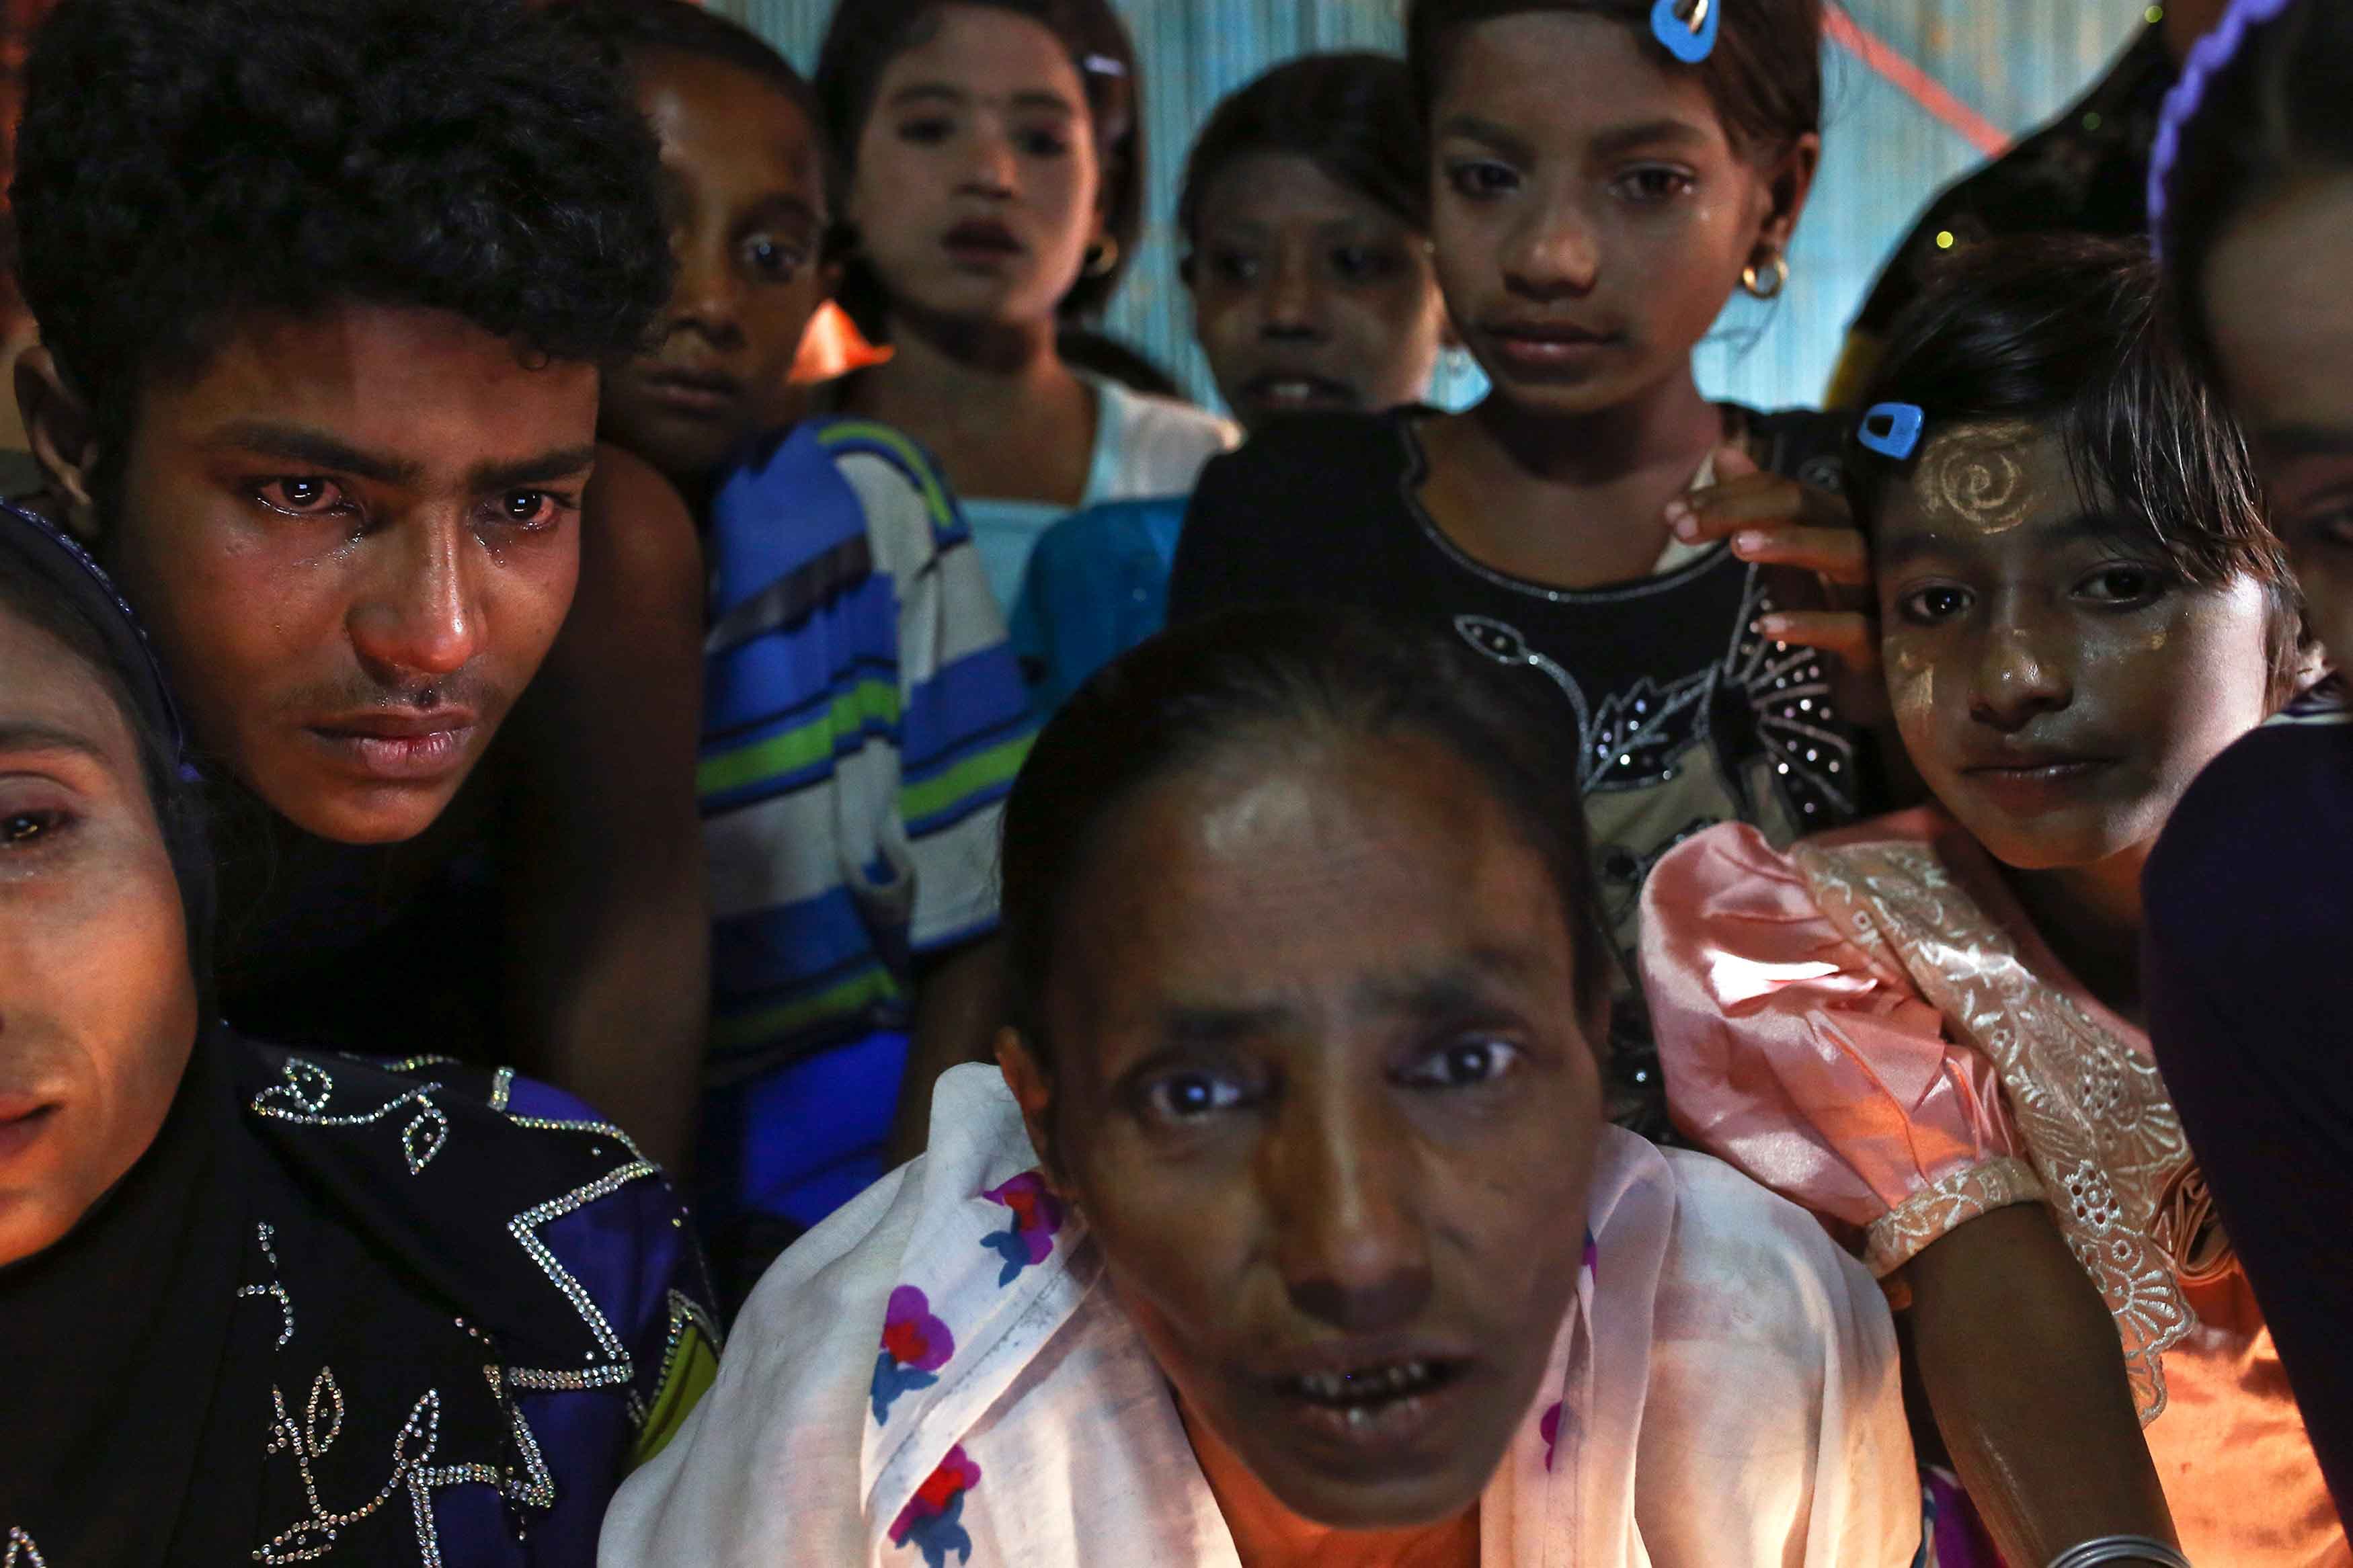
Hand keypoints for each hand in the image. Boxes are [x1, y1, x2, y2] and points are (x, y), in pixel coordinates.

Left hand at [1665, 444, 1882, 718]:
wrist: (1889, 689)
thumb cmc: (1837, 616)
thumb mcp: (1792, 564)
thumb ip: (1761, 514)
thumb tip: (1725, 452)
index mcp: (1839, 521)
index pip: (1782, 490)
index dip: (1727, 495)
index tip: (1673, 513)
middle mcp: (1866, 543)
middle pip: (1809, 507)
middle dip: (1742, 511)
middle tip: (1681, 527)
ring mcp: (1882, 591)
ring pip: (1846, 552)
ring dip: (1790, 544)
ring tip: (1737, 546)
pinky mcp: (1888, 644)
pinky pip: (1853, 627)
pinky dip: (1811, 623)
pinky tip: (1766, 626)